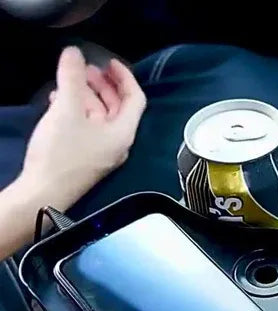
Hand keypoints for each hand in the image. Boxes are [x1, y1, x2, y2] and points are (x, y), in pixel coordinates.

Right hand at [19, 46, 145, 210]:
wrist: (44, 193)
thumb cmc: (61, 153)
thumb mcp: (66, 110)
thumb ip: (72, 79)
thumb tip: (74, 53)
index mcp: (124, 133)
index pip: (136, 99)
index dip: (125, 77)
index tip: (108, 62)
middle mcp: (119, 143)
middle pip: (118, 107)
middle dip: (103, 85)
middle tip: (87, 68)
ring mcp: (103, 152)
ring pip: (100, 117)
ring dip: (87, 96)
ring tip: (69, 81)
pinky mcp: (87, 158)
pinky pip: (88, 128)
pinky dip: (78, 111)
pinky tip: (59, 101)